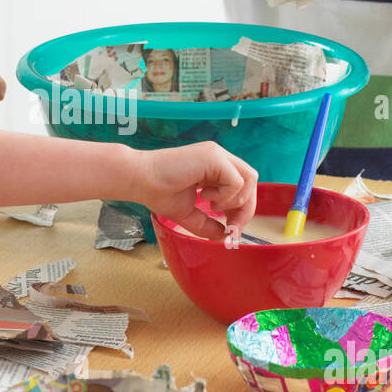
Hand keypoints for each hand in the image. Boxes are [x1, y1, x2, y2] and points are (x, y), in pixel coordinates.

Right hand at [136, 142, 257, 239]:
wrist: (140, 180)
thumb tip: (225, 237)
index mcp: (215, 166)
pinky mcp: (213, 157)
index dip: (242, 208)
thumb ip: (207, 224)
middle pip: (251, 180)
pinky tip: (203, 195)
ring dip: (235, 200)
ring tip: (211, 205)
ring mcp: (217, 154)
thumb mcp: (189, 214)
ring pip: (249, 178)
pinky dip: (225, 195)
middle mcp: (219, 157)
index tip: (230, 228)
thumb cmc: (158, 192)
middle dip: (245, 208)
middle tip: (231, 226)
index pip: (243, 184)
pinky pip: (236, 181)